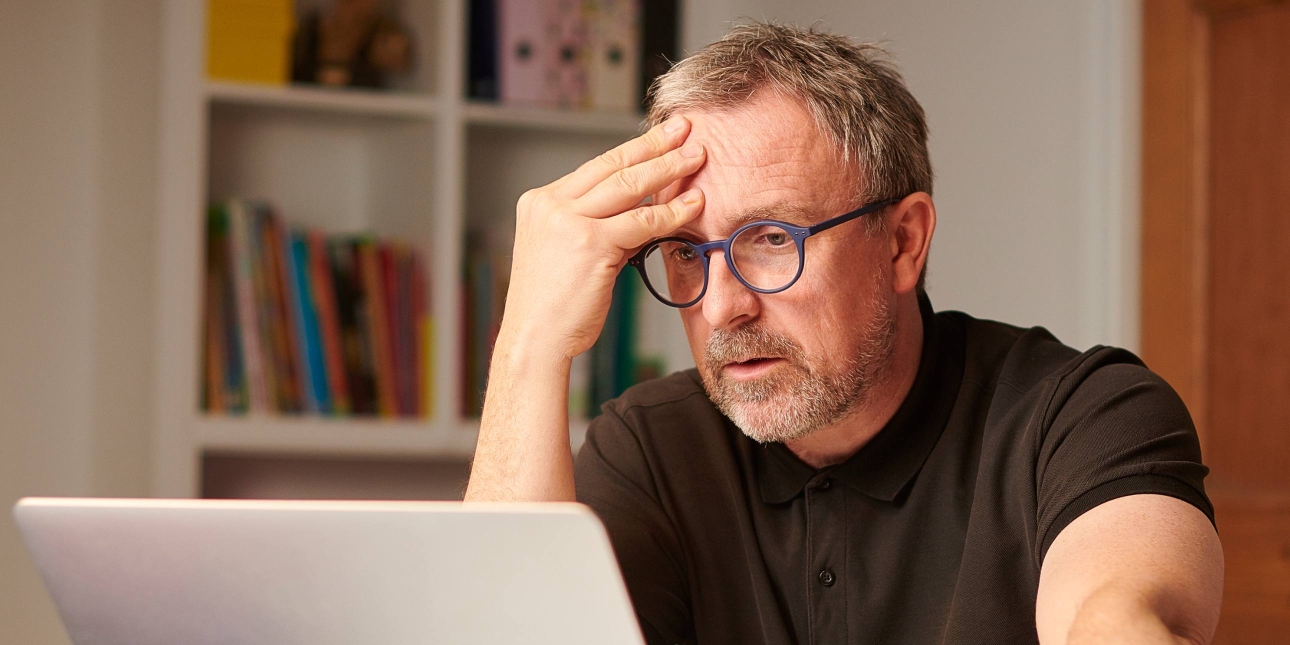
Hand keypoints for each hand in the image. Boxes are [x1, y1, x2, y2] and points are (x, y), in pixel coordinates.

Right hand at [498, 116, 705, 361]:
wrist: (535, 339)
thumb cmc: (554, 305)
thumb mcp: (566, 252)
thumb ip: (597, 226)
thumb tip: (641, 210)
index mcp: (540, 202)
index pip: (595, 168)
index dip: (632, 150)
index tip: (659, 136)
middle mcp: (550, 204)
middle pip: (613, 166)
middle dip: (653, 145)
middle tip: (684, 128)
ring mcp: (567, 221)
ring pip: (629, 186)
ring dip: (668, 169)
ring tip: (697, 156)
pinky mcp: (590, 242)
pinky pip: (641, 221)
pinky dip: (671, 212)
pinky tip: (693, 204)